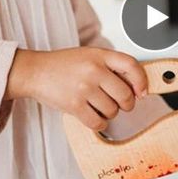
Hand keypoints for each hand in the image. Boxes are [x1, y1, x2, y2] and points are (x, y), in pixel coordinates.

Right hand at [4, 47, 147, 130]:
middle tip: (120, 104)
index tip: (142, 92)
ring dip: (109, 113)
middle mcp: (94, 70)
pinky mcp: (74, 105)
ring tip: (98, 106)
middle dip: (126, 104)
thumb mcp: (90, 56)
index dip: (141, 81)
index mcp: (100, 55)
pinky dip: (99, 123)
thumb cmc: (64, 65)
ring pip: (112, 111)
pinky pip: (98, 123)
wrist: (35, 71)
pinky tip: (93, 116)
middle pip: (125, 95)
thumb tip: (136, 88)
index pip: (131, 66)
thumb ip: (111, 66)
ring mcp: (84, 88)